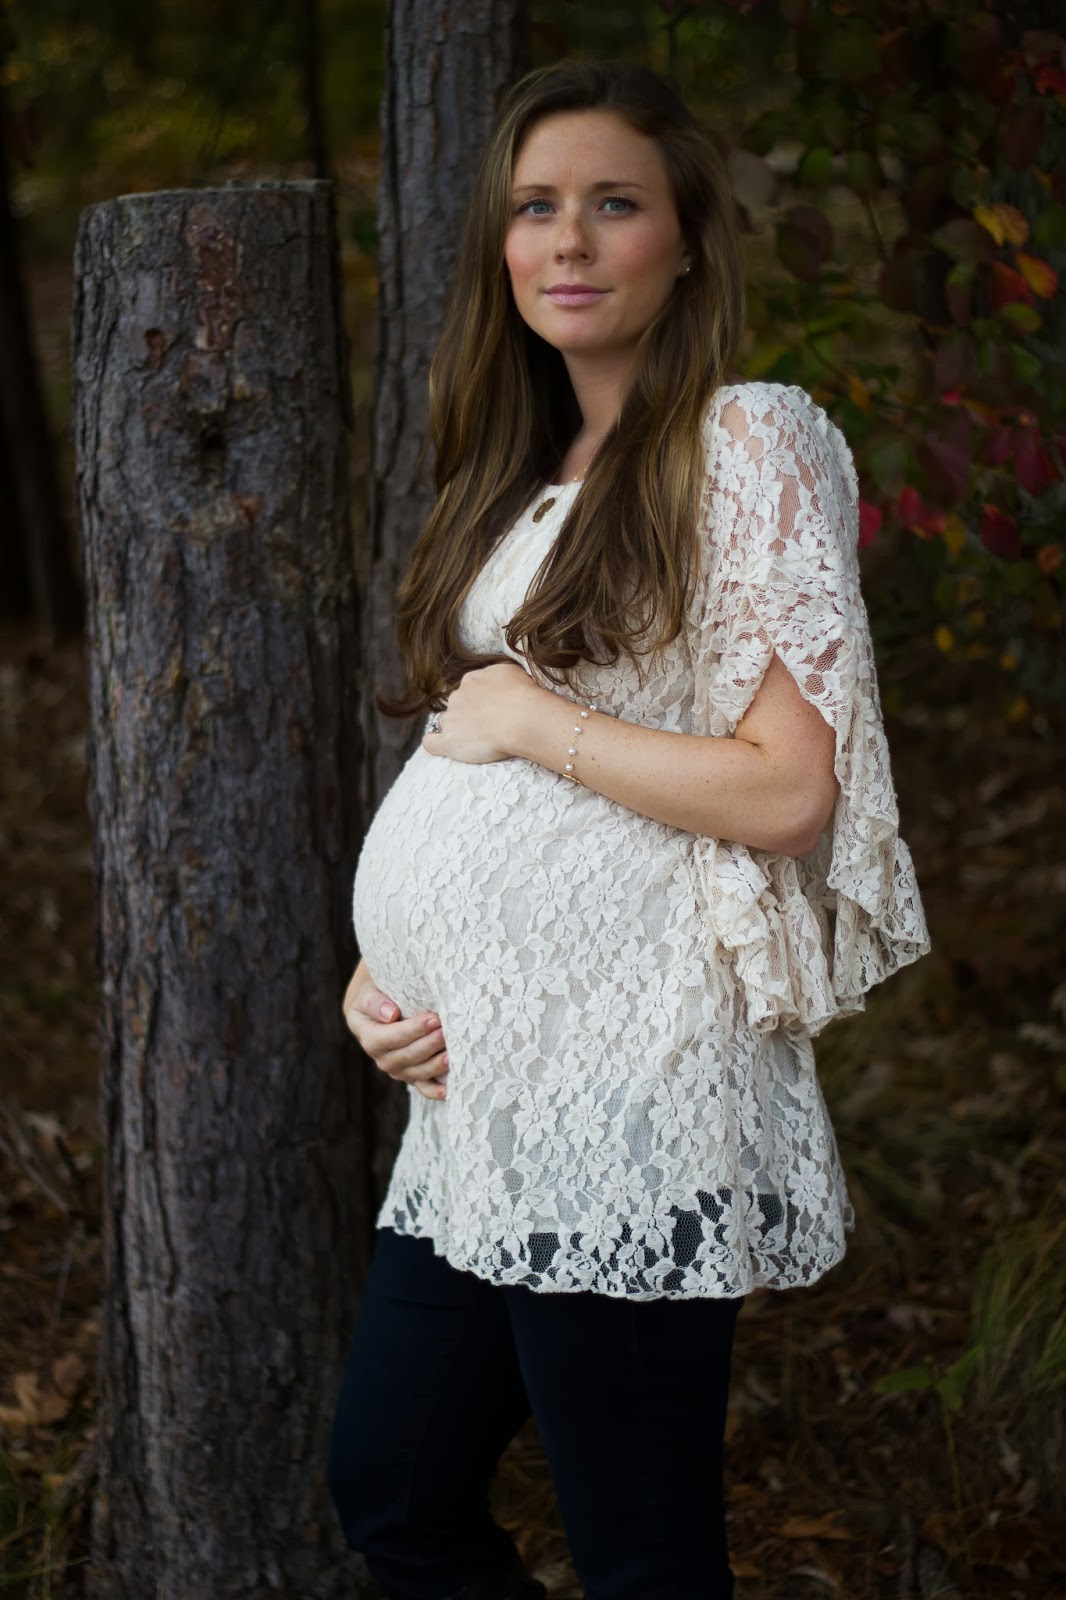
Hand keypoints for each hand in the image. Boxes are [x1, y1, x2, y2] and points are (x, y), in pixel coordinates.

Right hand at [342, 963, 447, 1100]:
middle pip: (403, 1057)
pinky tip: (449, 1090)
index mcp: (366, 1033)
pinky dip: (435, 1090)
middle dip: (427, 1046)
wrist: (383, 1004)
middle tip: (447, 1032)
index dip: (409, 1031)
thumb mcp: (369, 991)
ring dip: (434, 1065)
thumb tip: (390, 1014)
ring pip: (415, 1073)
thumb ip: (374, 1001)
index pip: (385, 1039)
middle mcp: (380, 1056)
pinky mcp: (412, 1074)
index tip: (433, 1018)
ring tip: (452, 1054)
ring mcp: (397, 1068)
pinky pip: (423, 1087)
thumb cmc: (378, 992)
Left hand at [423, 661, 537, 764]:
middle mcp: (458, 697)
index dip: (479, 702)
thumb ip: (497, 676)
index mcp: (471, 681)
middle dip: (468, 715)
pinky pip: (431, 742)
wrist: (521, 718)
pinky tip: (443, 747)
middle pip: (456, 706)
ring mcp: (451, 719)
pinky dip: (434, 744)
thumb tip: (497, 683)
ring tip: (476, 741)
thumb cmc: (523, 696)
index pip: (468, 690)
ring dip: (456, 729)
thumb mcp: (511, 672)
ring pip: (445, 723)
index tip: (492, 710)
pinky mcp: (448, 741)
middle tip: (489, 727)